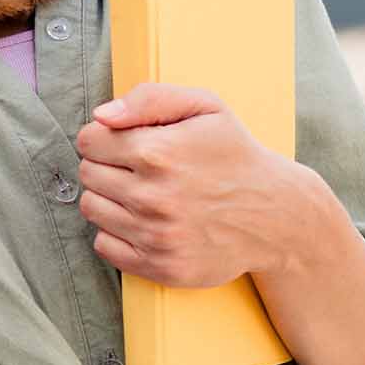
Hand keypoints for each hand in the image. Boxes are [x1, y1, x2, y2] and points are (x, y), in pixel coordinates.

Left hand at [74, 83, 299, 287]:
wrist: (276, 215)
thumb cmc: (235, 154)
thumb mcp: (206, 108)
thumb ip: (150, 99)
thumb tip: (102, 116)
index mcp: (158, 153)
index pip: (90, 140)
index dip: (104, 136)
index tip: (124, 141)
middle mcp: (152, 197)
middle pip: (88, 174)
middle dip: (106, 165)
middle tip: (137, 168)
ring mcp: (155, 236)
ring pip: (92, 209)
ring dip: (109, 198)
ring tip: (141, 193)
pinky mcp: (159, 266)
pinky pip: (103, 246)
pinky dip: (116, 232)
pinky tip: (143, 221)